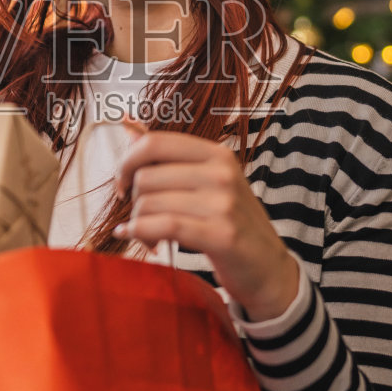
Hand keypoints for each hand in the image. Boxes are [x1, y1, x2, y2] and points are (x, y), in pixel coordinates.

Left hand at [113, 129, 300, 321]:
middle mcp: (221, 173)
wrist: (268, 266)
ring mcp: (223, 203)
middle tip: (144, 217)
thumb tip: (127, 124)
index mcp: (216, 154)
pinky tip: (146, 243)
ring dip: (139, 224)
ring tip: (151, 236)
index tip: (124, 183)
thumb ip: (166, 155)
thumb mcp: (206, 182)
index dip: (127, 162)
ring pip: (149, 203)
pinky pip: (164, 227)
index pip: (154, 142)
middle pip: (145, 176)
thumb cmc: (231, 223)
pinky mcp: (221, 235)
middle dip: (133, 201)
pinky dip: (143, 235)